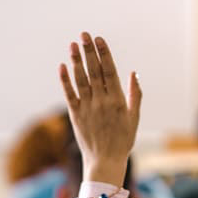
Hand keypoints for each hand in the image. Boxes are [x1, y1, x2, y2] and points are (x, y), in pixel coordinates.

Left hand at [58, 33, 141, 185]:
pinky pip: (69, 94)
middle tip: (84, 35)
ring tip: (73, 45)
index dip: (104, 54)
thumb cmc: (122, 141)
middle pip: (94, 71)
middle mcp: (101, 102)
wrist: (105, 162)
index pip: (109, 71)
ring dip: (76, 61)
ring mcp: (87, 108)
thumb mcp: (134, 118)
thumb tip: (133, 73)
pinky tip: (62, 66)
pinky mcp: (75, 115)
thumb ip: (134, 95)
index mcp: (117, 100)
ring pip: (81, 80)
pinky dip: (65, 80)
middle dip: (89, 51)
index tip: (99, 39)